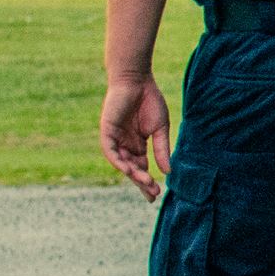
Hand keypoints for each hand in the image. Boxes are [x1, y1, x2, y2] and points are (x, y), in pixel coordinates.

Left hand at [99, 73, 171, 197]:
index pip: (141, 167)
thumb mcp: (160, 129)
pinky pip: (110, 151)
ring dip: (133, 174)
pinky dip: (119, 162)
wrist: (137, 81)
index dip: (148, 180)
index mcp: (137, 144)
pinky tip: (129, 170)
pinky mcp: (107, 132)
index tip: (157, 193)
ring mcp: (115, 139)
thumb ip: (162, 150)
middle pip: (132, 169)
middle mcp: (124, 145)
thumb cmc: (150, 101)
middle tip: (153, 194)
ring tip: (146, 183)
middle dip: (141, 182)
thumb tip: (168, 171)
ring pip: (122, 163)